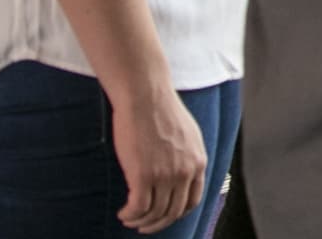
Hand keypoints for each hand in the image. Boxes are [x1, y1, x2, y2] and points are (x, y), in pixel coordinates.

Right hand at [109, 88, 207, 233]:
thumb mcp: (187, 134)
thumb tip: (181, 171)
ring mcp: (165, 175)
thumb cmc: (161, 109)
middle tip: (143, 226)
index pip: (192, 201)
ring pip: (154, 213)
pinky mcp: (143, 176)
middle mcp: (185, 172)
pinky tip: (123, 213)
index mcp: (198, 162)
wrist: (145, 95)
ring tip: (129, 219)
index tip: (164, 216)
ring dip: (140, 221)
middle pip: (173, 212)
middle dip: (157, 224)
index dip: (176, 213)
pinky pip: (138, 208)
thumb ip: (187, 156)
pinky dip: (130, 215)